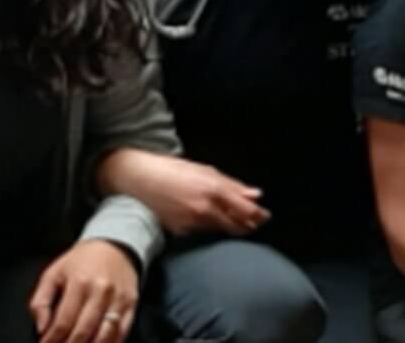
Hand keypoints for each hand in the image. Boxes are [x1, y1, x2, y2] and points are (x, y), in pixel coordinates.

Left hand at [29, 240, 137, 342]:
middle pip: (83, 332)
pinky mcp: (131, 305)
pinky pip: (121, 333)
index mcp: (79, 283)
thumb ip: (40, 301)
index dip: (51, 340)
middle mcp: (101, 292)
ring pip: (104, 336)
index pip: (63, 322)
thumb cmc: (82, 261)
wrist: (115, 245)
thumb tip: (41, 328)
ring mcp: (119, 299)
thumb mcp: (54, 273)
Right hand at [100, 150, 266, 236]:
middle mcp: (205, 209)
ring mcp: (192, 223)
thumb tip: (256, 195)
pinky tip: (206, 222)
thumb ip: (233, 185)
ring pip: (219, 230)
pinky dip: (207, 229)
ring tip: (233, 222)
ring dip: (229, 228)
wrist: (140, 180)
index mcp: (214, 189)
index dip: (258, 216)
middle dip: (247, 226)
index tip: (264, 217)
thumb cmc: (174, 170)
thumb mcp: (206, 171)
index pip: (246, 210)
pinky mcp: (180, 232)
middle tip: (254, 224)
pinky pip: (201, 233)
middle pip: (236, 226)